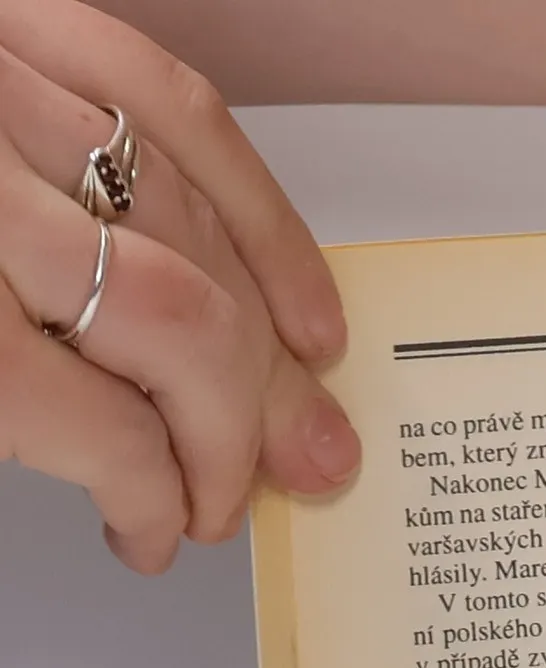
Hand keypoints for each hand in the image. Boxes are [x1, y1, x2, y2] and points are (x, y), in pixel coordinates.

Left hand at [0, 0, 358, 572]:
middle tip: (260, 490)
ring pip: (196, 230)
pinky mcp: (22, 24)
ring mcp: (1, 91)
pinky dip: (255, 205)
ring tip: (308, 414)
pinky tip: (295, 290)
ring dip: (274, 341)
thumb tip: (120, 469)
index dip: (156, 497)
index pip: (100, 428)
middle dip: (238, 432)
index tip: (160, 532)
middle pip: (175, 330)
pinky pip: (172, 105)